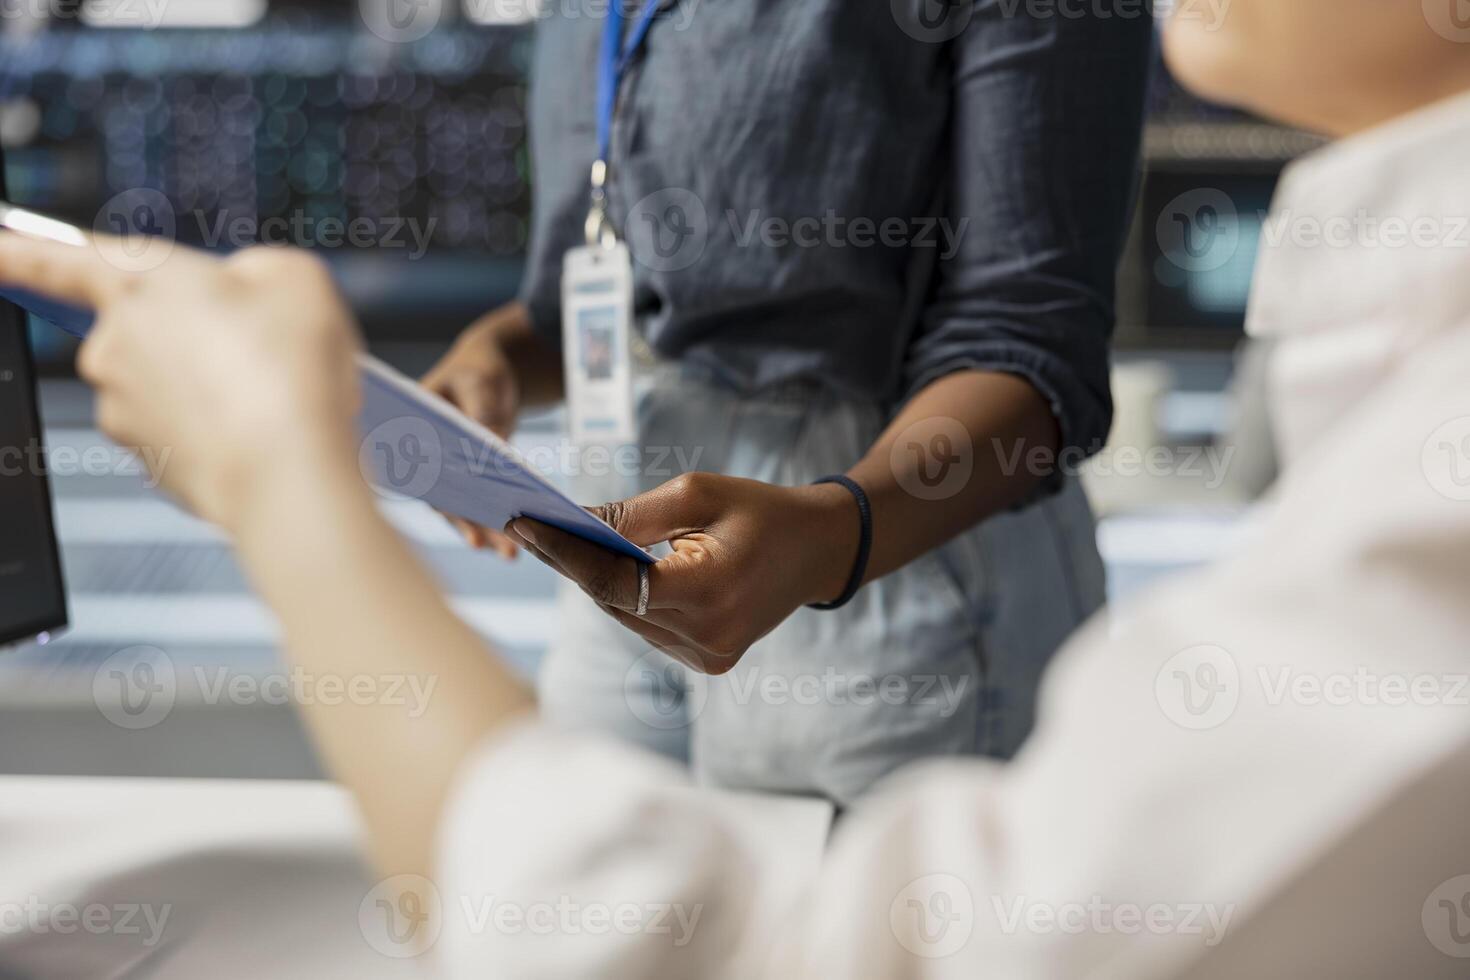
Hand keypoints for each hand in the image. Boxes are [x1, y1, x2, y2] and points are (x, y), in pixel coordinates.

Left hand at [0, 234, 360, 530]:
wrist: (286, 470)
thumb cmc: (286, 370)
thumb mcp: (295, 277)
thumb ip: (258, 268)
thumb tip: (246, 286)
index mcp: (139, 284)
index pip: (55, 261)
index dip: (16, 252)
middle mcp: (115, 345)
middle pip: (144, 328)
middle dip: (194, 336)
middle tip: (258, 347)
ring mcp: (125, 407)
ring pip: (169, 383)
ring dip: (212, 384)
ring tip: (272, 393)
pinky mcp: (147, 459)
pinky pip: (182, 431)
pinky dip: (218, 427)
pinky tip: (262, 427)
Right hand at [421, 306, 525, 557]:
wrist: (491, 373)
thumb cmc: (477, 370)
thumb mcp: (479, 382)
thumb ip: (481, 409)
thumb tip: (489, 443)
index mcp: (410, 428)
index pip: (419, 465)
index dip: (436, 492)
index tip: (455, 515)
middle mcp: (421, 456)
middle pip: (440, 494)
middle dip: (463, 522)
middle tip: (483, 545)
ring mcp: (443, 470)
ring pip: (460, 506)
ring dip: (482, 530)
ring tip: (507, 555)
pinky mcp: (465, 478)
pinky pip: (477, 504)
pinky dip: (492, 522)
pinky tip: (509, 545)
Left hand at [505, 472, 858, 674]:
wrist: (820, 549)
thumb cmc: (761, 511)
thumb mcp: (699, 494)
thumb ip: (634, 514)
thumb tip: (574, 522)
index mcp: (707, 592)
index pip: (614, 581)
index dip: (564, 553)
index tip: (523, 524)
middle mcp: (705, 635)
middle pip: (614, 601)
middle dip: (575, 562)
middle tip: (533, 525)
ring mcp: (707, 654)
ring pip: (627, 618)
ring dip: (600, 582)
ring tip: (564, 543)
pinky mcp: (708, 660)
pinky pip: (650, 627)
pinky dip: (630, 599)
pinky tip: (615, 570)